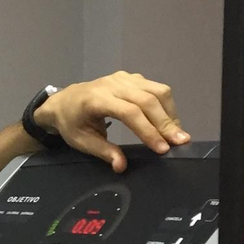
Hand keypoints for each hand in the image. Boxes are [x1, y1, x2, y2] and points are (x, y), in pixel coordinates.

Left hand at [34, 71, 189, 172]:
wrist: (63, 101)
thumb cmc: (71, 122)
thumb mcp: (81, 141)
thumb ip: (103, 152)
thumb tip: (121, 166)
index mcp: (96, 99)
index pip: (129, 112)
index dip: (148, 130)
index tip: (162, 148)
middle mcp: (112, 84)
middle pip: (147, 100)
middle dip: (166, 123)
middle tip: (180, 142)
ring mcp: (124, 78)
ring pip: (157, 90)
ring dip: (170, 112)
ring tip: (176, 133)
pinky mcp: (132, 77)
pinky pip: (155, 88)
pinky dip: (166, 104)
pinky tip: (168, 120)